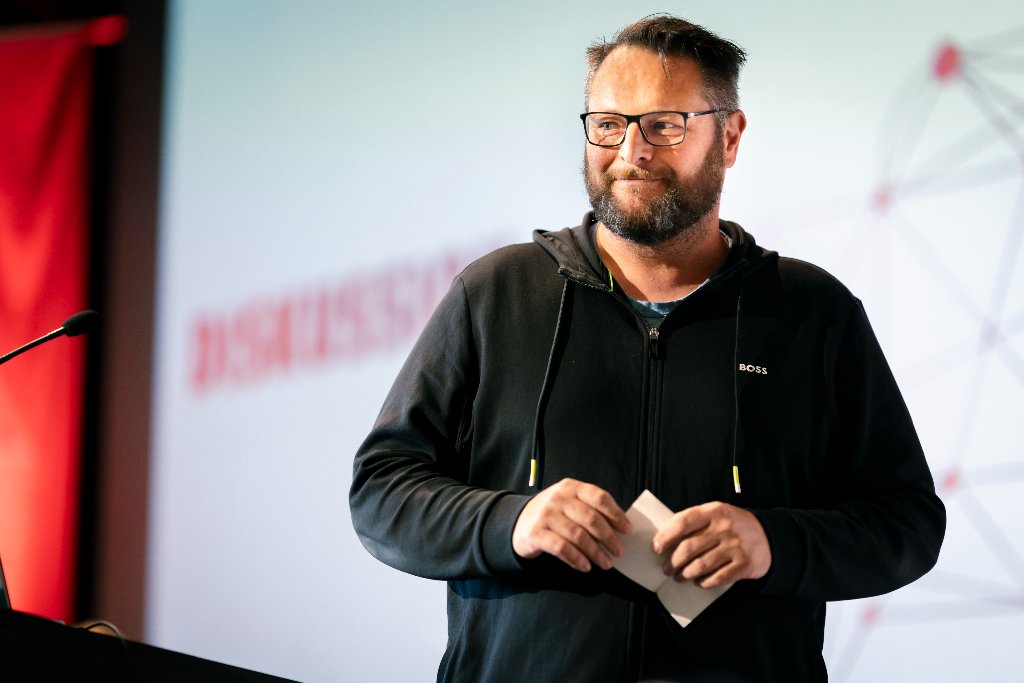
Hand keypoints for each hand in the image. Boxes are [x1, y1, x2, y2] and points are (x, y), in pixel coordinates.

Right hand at [512, 478, 631, 571]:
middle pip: (591, 518)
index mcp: (571, 487)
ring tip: (606, 563)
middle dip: (609, 538)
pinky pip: (561, 548)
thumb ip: (590, 510)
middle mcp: (558, 498)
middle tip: (619, 552)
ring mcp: (546, 515)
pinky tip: (585, 566)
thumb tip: (619, 529)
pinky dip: (576, 558)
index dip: (616, 514)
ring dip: (595, 552)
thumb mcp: (570, 503)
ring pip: (578, 535)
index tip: (627, 530)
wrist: (518, 522)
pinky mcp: (536, 533)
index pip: (599, 497)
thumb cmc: (554, 514)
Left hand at [652, 501, 770, 588]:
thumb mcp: (716, 515)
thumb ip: (695, 523)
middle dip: (673, 562)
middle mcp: (725, 527)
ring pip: (701, 565)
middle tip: (667, 569)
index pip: (683, 522)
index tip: (656, 548)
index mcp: (714, 511)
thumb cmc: (732, 526)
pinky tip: (698, 582)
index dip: (666, 536)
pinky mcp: (744, 565)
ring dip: (685, 574)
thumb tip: (665, 540)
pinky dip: (704, 582)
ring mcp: (736, 547)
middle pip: (689, 548)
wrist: (768, 536)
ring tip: (679, 577)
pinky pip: (717, 578)